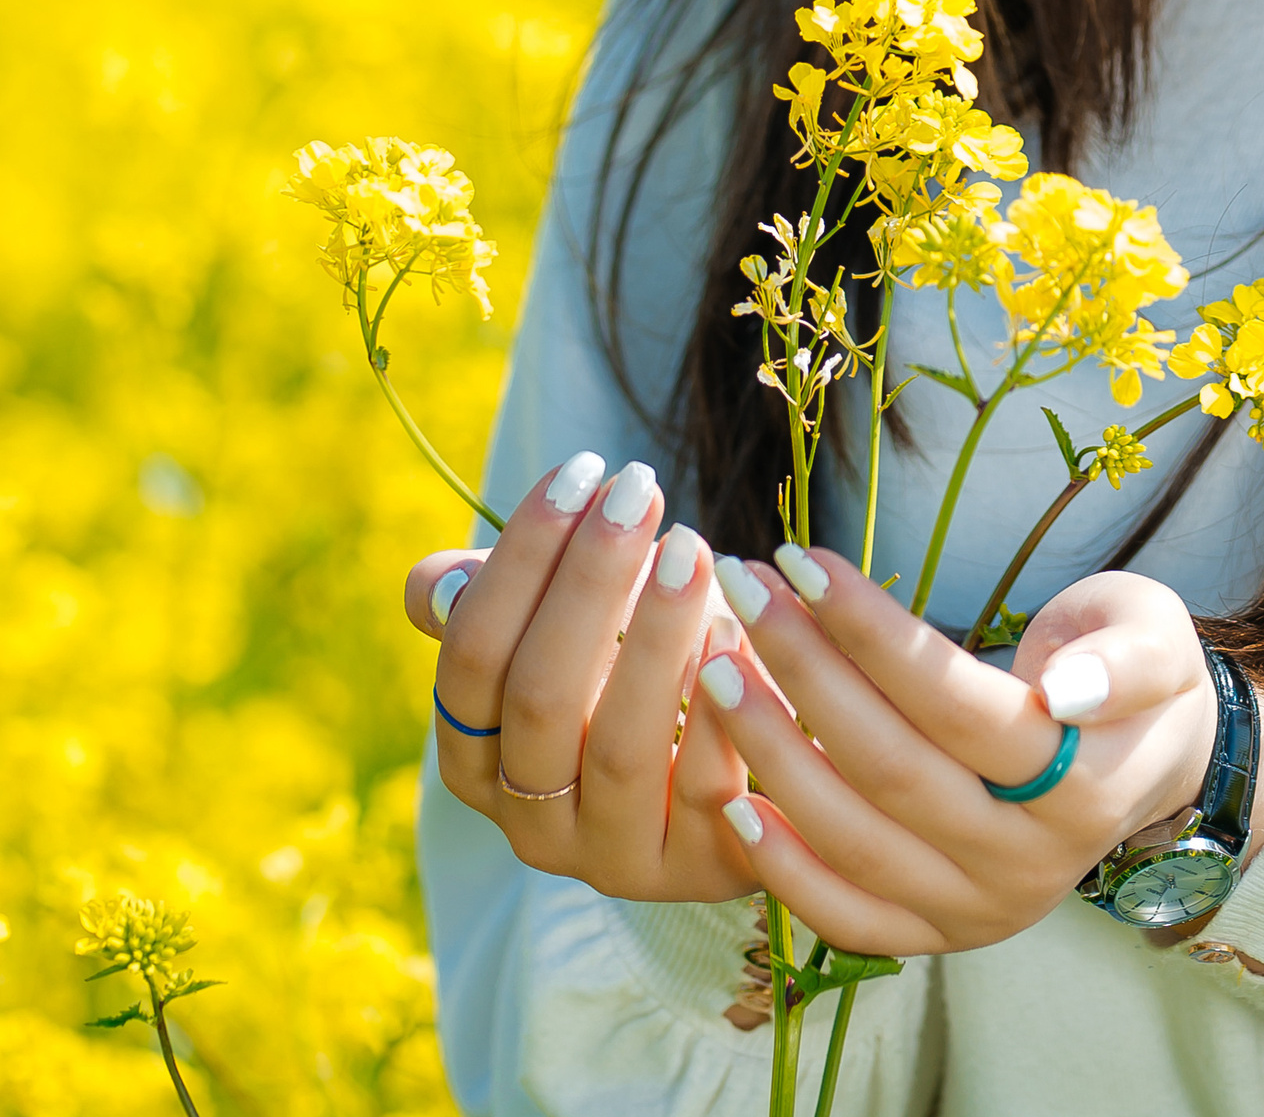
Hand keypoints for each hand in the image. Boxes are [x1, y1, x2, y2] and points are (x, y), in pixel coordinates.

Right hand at [402, 453, 755, 905]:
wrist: (755, 762)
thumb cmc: (645, 671)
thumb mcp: (574, 635)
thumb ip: (502, 605)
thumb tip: (432, 585)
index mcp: (478, 762)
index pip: (472, 659)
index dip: (520, 559)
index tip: (582, 469)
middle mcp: (531, 823)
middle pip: (540, 698)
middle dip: (587, 583)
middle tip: (641, 490)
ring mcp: (613, 857)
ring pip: (617, 747)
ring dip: (652, 637)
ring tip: (693, 548)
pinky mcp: (699, 871)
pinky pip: (704, 788)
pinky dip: (720, 704)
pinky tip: (742, 628)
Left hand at [698, 556, 1263, 958]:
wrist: (1146, 764)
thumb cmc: (1134, 673)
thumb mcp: (1154, 637)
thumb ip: (1122, 661)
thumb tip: (1066, 693)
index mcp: (1088, 785)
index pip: (958, 706)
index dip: (876, 634)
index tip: (805, 561)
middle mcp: (1030, 864)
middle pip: (893, 768)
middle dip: (804, 673)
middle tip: (744, 592)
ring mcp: (980, 912)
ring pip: (856, 841)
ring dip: (773, 753)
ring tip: (716, 669)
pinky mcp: (937, 937)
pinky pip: (846, 918)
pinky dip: (782, 868)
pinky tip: (732, 799)